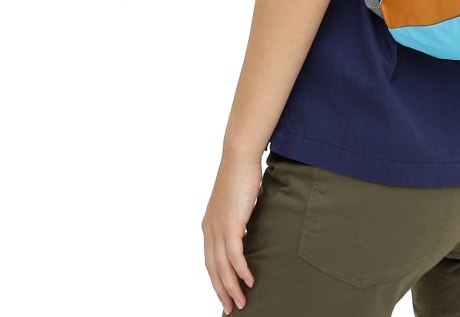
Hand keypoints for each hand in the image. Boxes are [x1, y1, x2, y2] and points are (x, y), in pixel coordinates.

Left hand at [202, 151, 263, 313]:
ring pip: (222, 267)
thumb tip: (247, 231)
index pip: (210, 260)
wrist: (239, 157)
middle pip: (213, 269)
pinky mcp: (231, 224)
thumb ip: (238, 219)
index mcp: (209, 225)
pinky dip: (241, 271)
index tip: (224, 293)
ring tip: (242, 301)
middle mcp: (210, 229)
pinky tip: (249, 280)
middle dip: (221, 290)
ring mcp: (218, 228)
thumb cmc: (240, 174)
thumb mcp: (237, 203)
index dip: (216, 279)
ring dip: (232, 287)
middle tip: (231, 307)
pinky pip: (235, 255)